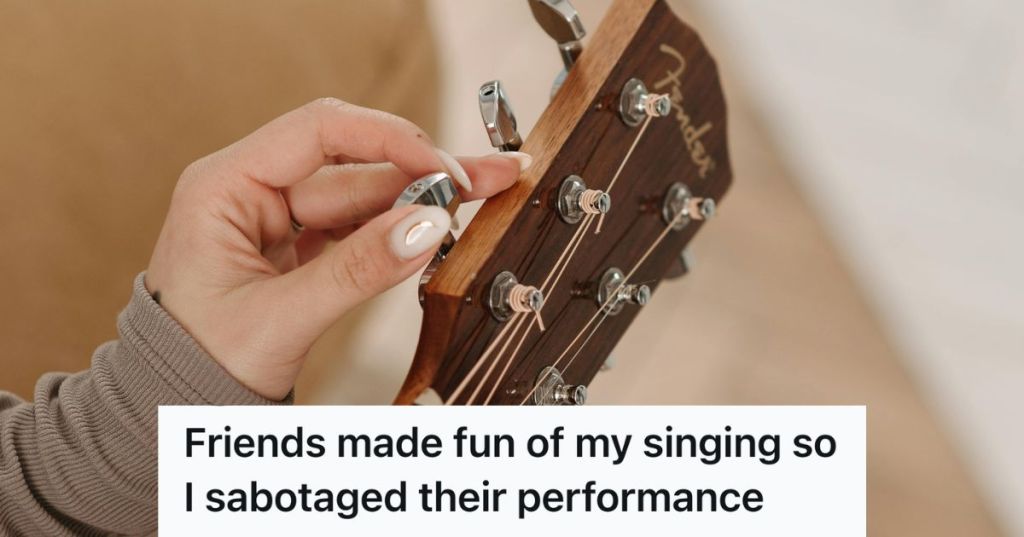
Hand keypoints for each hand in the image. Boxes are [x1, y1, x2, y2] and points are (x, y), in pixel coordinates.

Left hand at [145, 98, 527, 399]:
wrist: (171, 407)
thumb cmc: (195, 362)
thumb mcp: (279, 319)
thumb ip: (356, 271)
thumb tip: (428, 226)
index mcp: (224, 187)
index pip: (319, 132)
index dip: (389, 141)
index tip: (444, 169)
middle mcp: (253, 191)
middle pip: (354, 164)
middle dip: (424, 170)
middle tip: (492, 174)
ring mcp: (278, 219)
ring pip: (365, 195)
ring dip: (422, 197)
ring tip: (485, 192)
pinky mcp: (298, 247)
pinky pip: (358, 227)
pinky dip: (399, 229)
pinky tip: (440, 224)